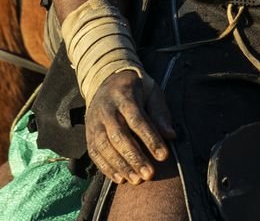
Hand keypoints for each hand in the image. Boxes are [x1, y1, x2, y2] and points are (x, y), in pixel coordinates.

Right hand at [84, 70, 175, 184]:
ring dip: (120, 166)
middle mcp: (106, 109)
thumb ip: (160, 112)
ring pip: (103, 146)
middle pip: (119, 136)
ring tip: (136, 180)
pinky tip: (119, 178)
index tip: (164, 156)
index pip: (137, 120)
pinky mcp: (88, 133)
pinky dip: (106, 167)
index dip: (151, 139)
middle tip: (149, 174)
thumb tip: (171, 135)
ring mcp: (94, 122)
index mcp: (124, 96)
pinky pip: (94, 152)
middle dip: (134, 157)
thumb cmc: (137, 88)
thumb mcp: (152, 92)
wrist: (107, 80)